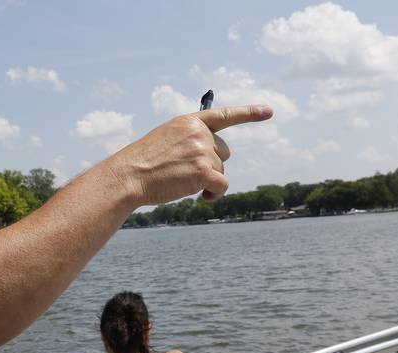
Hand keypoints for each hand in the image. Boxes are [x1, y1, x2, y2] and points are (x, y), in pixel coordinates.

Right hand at [103, 105, 272, 205]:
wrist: (129, 176)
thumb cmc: (142, 163)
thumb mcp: (165, 140)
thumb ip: (189, 140)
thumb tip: (214, 161)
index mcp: (189, 122)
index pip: (224, 115)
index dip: (248, 113)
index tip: (268, 111)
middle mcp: (199, 133)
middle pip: (223, 152)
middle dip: (211, 164)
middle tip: (186, 173)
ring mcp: (203, 151)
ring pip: (221, 170)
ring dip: (207, 181)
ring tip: (181, 183)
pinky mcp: (205, 171)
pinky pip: (222, 186)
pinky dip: (213, 194)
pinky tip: (199, 196)